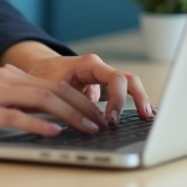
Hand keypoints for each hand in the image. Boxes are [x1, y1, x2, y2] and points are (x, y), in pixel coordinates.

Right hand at [0, 65, 107, 135]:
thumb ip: (6, 102)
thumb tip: (35, 119)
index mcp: (5, 75)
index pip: (52, 85)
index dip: (79, 98)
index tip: (96, 112)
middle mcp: (2, 79)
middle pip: (54, 90)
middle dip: (84, 106)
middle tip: (103, 122)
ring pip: (42, 101)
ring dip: (70, 115)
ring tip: (89, 127)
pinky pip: (16, 116)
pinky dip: (39, 125)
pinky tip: (54, 132)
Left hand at [7, 48, 153, 126]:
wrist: (39, 69)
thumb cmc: (43, 76)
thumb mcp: (51, 89)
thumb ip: (66, 102)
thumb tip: (82, 122)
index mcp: (89, 65)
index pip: (115, 78)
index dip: (118, 99)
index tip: (111, 120)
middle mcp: (100, 70)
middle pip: (129, 80)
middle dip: (138, 98)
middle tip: (142, 117)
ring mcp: (104, 80)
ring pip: (130, 86)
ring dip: (140, 101)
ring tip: (148, 118)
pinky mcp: (104, 91)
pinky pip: (124, 95)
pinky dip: (133, 104)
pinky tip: (142, 116)